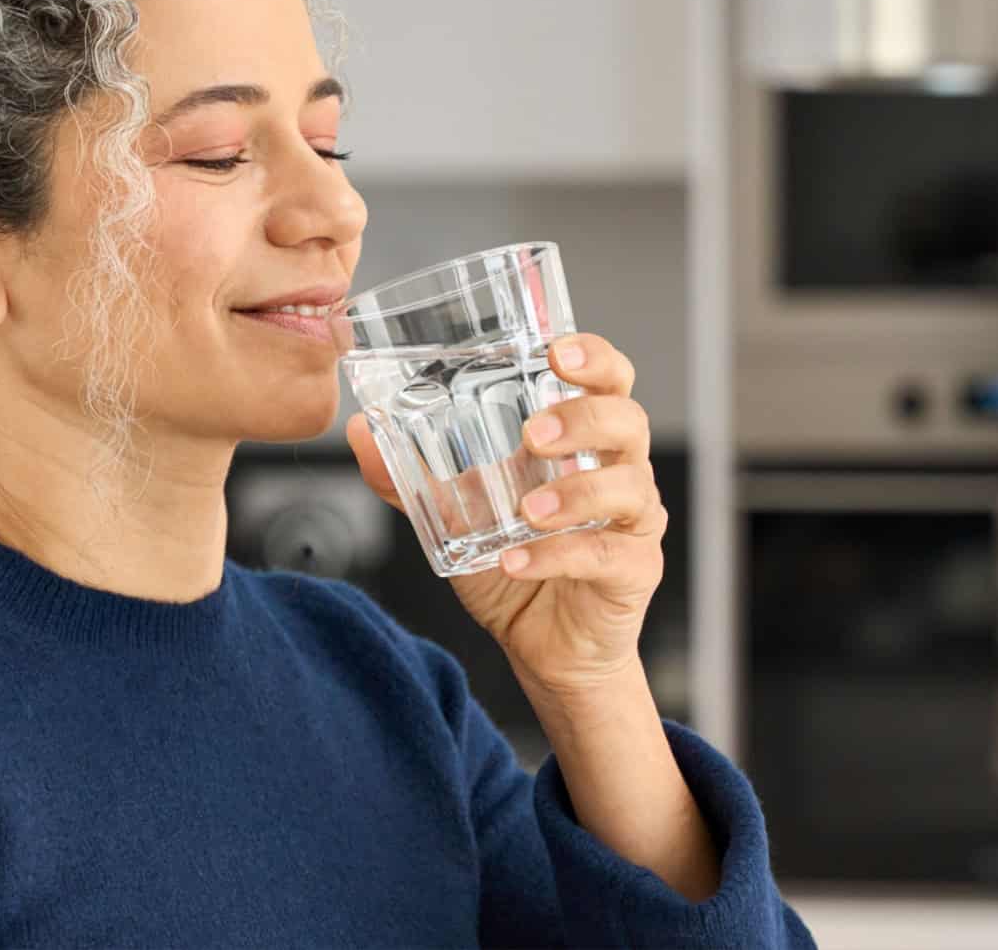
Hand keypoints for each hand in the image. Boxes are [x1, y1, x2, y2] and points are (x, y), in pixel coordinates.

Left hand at [344, 333, 666, 697]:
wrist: (546, 647)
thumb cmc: (516, 563)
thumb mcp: (455, 515)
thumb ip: (411, 477)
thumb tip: (361, 433)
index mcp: (584, 441)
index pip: (608, 381)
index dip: (594, 358)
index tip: (558, 350)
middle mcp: (618, 470)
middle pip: (627, 420)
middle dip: (583, 419)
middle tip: (534, 434)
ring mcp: (634, 521)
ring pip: (628, 486)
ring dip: (575, 493)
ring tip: (529, 507)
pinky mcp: (635, 570)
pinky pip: (605, 555)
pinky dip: (556, 555)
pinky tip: (515, 560)